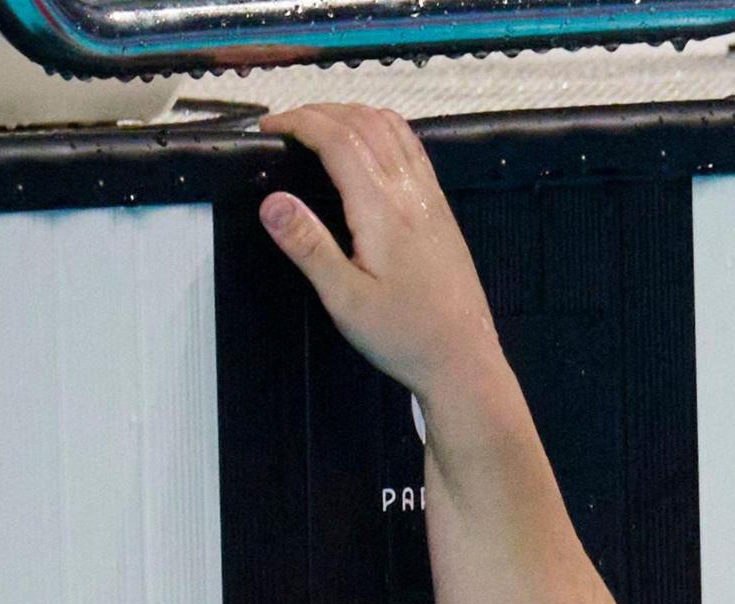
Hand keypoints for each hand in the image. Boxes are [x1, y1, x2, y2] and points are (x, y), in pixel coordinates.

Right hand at [257, 104, 501, 398]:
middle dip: (320, 111)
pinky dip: (384, 130)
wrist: (465, 359)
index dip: (299, 122)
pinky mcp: (441, 212)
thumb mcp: (345, 299)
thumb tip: (272, 201)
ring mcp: (431, 200)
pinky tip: (368, 145)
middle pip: (365, 123)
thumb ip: (308, 245)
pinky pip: (414, 151)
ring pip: (393, 130)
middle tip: (285, 124)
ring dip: (352, 115)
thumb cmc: (408, 336)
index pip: (338, 139)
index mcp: (383, 210)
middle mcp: (411, 195)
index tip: (269, 128)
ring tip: (318, 125)